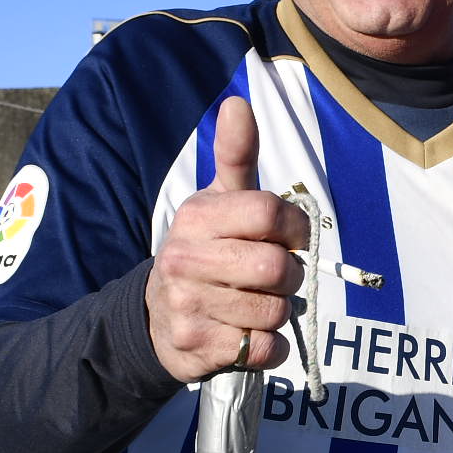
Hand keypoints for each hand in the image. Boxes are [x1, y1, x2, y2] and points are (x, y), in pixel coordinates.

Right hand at [145, 96, 311, 382]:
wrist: (157, 317)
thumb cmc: (205, 251)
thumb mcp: (218, 201)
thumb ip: (236, 156)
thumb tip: (238, 103)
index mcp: (196, 217)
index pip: (270, 213)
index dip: (295, 228)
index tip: (289, 237)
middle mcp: (183, 260)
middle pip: (277, 267)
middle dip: (289, 276)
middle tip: (275, 277)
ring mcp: (187, 306)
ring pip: (275, 311)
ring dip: (279, 311)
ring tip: (254, 303)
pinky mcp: (198, 348)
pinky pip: (265, 350)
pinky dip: (271, 346)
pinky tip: (248, 333)